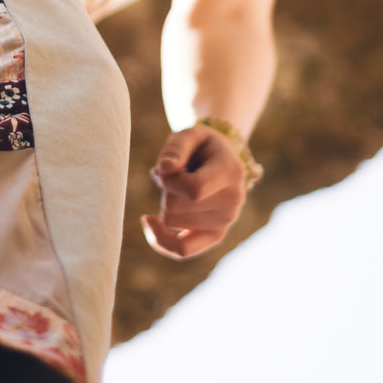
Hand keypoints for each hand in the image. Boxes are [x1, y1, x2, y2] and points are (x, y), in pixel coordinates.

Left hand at [141, 123, 247, 260]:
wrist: (220, 157)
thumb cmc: (200, 144)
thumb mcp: (190, 133)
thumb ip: (176, 147)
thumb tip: (163, 170)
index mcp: (231, 172)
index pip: (194, 189)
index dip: (170, 180)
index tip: (166, 167)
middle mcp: (234, 201)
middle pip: (176, 206)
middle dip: (166, 188)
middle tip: (177, 172)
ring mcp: (226, 221)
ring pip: (171, 221)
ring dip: (167, 201)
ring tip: (183, 185)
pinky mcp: (215, 236)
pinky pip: (182, 250)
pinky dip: (160, 240)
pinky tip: (148, 221)